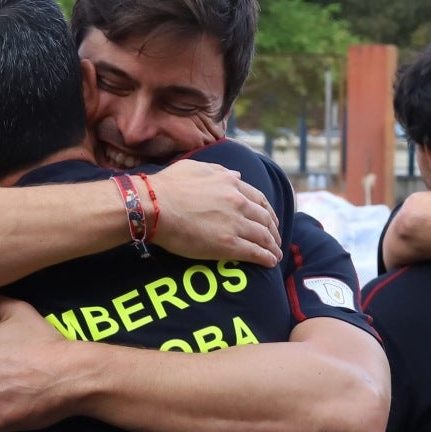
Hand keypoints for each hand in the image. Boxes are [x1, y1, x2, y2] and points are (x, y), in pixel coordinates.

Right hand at [145, 160, 282, 267]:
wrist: (155, 205)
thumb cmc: (168, 186)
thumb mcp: (197, 168)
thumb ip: (219, 172)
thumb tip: (236, 175)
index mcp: (231, 183)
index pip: (258, 199)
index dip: (267, 211)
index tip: (270, 220)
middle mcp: (238, 202)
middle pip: (265, 219)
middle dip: (273, 231)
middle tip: (275, 240)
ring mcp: (235, 223)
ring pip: (263, 236)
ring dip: (273, 246)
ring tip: (275, 255)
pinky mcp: (228, 244)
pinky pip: (255, 252)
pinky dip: (266, 258)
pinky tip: (270, 263)